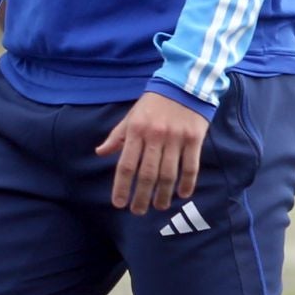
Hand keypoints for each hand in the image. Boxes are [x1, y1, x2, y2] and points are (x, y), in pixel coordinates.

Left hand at [96, 90, 208, 215]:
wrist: (185, 83)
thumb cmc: (154, 102)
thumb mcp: (132, 116)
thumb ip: (117, 136)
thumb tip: (100, 153)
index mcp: (136, 131)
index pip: (126, 164)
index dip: (122, 186)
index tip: (119, 203)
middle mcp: (155, 136)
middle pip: (147, 174)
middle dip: (141, 197)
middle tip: (137, 212)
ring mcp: (176, 138)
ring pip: (168, 174)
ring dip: (163, 195)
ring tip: (159, 207)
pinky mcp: (194, 138)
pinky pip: (191, 166)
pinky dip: (186, 183)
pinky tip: (182, 194)